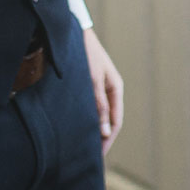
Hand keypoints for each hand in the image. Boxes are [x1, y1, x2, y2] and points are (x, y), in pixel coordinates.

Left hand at [81, 27, 123, 155]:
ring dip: (92, 130)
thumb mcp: (92, 80)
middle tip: (89, 157)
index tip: (97, 156)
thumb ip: (99, 105)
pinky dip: (86, 119)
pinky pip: (90, 108)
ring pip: (98, 115)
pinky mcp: (88, 85)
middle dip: (101, 139)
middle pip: (108, 121)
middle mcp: (109, 90)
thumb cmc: (85, 53)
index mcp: (115, 89)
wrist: (73, 32)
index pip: (115, 122)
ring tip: (81, 146)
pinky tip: (75, 127)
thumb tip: (105, 132)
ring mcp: (99, 88)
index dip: (107, 141)